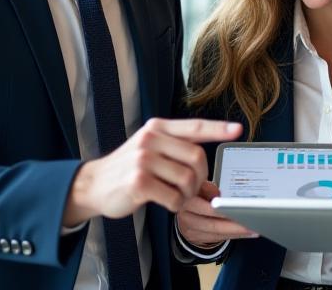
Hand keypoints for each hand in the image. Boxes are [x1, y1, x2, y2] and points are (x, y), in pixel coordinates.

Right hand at [64, 118, 241, 225]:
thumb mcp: (151, 152)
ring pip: (187, 180)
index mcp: (157, 128)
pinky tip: (165, 203)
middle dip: (201, 178)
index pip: (194, 126)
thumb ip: (180, 158)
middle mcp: (151, 139)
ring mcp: (144, 160)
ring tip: (176, 196)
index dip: (218, 128)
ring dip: (187, 194)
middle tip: (191, 188)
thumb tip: (214, 186)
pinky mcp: (139, 182)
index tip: (238, 130)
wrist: (93, 185)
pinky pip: (174, 197)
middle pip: (197, 158)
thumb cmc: (128, 169)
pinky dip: (176, 205)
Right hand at [176, 181, 257, 246]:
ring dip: (236, 232)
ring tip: (253, 228)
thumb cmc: (195, 195)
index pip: (206, 207)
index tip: (238, 209)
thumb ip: (208, 188)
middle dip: (235, 225)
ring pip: (216, 233)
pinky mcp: (196, 238)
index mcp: (187, 200)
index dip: (223, 210)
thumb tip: (219, 195)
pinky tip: (244, 232)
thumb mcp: (199, 186)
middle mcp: (186, 216)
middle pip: (213, 224)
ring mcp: (190, 229)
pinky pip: (217, 239)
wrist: (182, 210)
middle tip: (252, 221)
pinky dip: (232, 236)